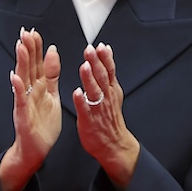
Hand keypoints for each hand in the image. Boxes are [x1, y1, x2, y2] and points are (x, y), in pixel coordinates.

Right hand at [0, 28, 61, 190]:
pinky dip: (18, 89)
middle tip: (26, 32)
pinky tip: (16, 78)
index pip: (38, 64)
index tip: (35, 33)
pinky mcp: (23, 115)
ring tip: (20, 46)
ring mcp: (25, 103)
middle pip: (29, 67)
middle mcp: (30, 92)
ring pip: (23, 79)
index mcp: (40, 88)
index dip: (36, 49)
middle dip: (28, 50)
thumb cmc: (43, 124)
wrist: (35, 149)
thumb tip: (53, 53)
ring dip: (21, 63)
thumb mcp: (52, 95)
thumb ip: (52, 76)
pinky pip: (20, 101)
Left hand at [74, 43, 138, 190]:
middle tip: (90, 50)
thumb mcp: (113, 94)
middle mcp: (106, 98)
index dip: (105, 58)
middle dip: (96, 63)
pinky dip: (82, 101)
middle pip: (102, 77)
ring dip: (90, 79)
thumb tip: (106, 56)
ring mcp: (98, 109)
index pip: (109, 71)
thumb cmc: (109, 119)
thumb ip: (108, 76)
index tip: (100, 46)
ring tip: (85, 67)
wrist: (113, 144)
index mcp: (111, 91)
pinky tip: (78, 93)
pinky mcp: (89, 120)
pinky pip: (85, 109)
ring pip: (94, 91)